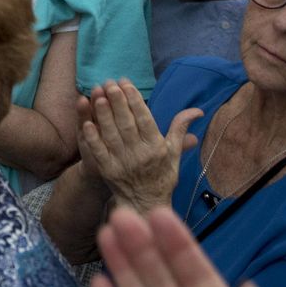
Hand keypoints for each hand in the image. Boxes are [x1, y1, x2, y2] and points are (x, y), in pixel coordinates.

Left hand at [76, 79, 199, 212]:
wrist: (147, 203)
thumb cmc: (162, 176)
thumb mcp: (174, 153)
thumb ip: (180, 128)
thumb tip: (198, 111)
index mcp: (156, 147)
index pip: (144, 119)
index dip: (134, 100)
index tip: (126, 83)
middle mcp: (139, 154)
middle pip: (126, 123)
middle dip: (117, 101)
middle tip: (109, 83)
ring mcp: (122, 162)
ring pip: (111, 134)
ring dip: (104, 114)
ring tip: (98, 95)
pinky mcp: (108, 171)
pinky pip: (99, 151)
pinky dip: (93, 137)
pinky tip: (88, 122)